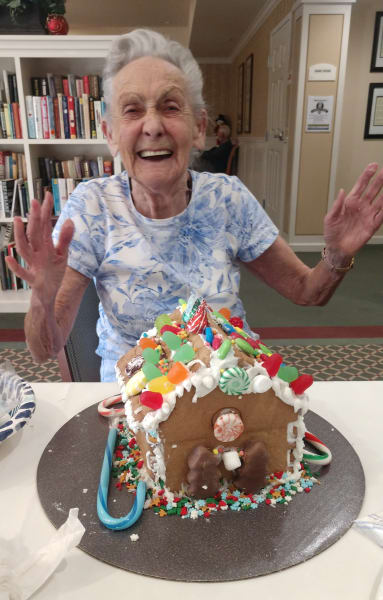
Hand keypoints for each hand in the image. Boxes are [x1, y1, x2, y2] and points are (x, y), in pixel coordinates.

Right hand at [5, 192, 73, 306]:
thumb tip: (69, 220)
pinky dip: (15, 267)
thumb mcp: (62, 255)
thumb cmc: (53, 273)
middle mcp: (37, 253)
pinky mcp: (33, 279)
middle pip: (35, 233)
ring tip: (18, 220)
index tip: (47, 195)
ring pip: (25, 249)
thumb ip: (65, 238)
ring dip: (21, 236)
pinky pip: (23, 273)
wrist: (47, 294)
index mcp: (45, 246)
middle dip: (35, 218)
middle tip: (35, 201)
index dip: (46, 211)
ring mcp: (34, 265)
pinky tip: (8, 257)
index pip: (45, 225)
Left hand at [324, 163, 382, 259]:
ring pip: (380, 200)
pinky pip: (382, 215)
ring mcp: (368, 215)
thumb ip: (336, 205)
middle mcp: (361, 206)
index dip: (367, 175)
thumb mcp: (330, 218)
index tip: (373, 166)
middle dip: (379, 180)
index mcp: (350, 202)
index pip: (360, 185)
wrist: (337, 248)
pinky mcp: (372, 225)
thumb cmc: (332, 233)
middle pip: (373, 190)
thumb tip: (342, 191)